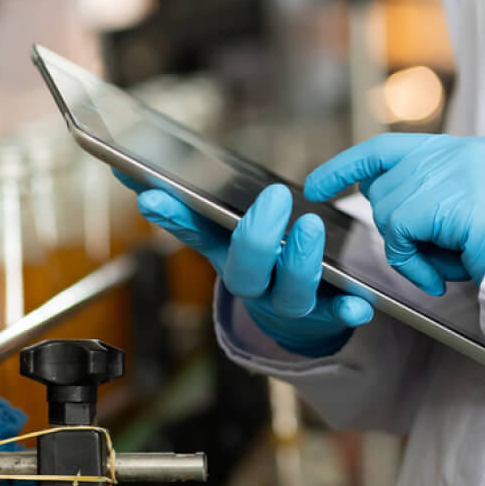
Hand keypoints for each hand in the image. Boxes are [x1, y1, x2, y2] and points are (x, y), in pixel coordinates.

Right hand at [114, 174, 373, 356]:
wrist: (291, 316)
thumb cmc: (259, 259)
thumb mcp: (224, 230)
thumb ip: (187, 204)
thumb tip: (125, 168)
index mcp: (225, 254)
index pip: (193, 232)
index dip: (173, 216)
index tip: (153, 196)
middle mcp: (252, 283)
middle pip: (244, 269)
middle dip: (256, 236)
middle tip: (273, 198)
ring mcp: (287, 301)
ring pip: (290, 293)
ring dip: (300, 262)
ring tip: (311, 228)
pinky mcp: (325, 313)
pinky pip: (337, 316)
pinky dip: (347, 311)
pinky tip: (359, 305)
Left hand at [304, 133, 484, 295]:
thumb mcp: (464, 216)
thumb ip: (426, 200)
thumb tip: (377, 199)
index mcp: (465, 150)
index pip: (388, 147)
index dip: (348, 166)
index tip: (317, 184)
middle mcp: (458, 151)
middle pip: (384, 187)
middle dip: (396, 230)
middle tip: (435, 255)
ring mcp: (454, 170)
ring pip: (388, 210)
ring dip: (409, 250)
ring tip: (448, 263)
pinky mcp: (447, 197)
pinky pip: (398, 232)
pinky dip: (411, 262)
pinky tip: (439, 275)